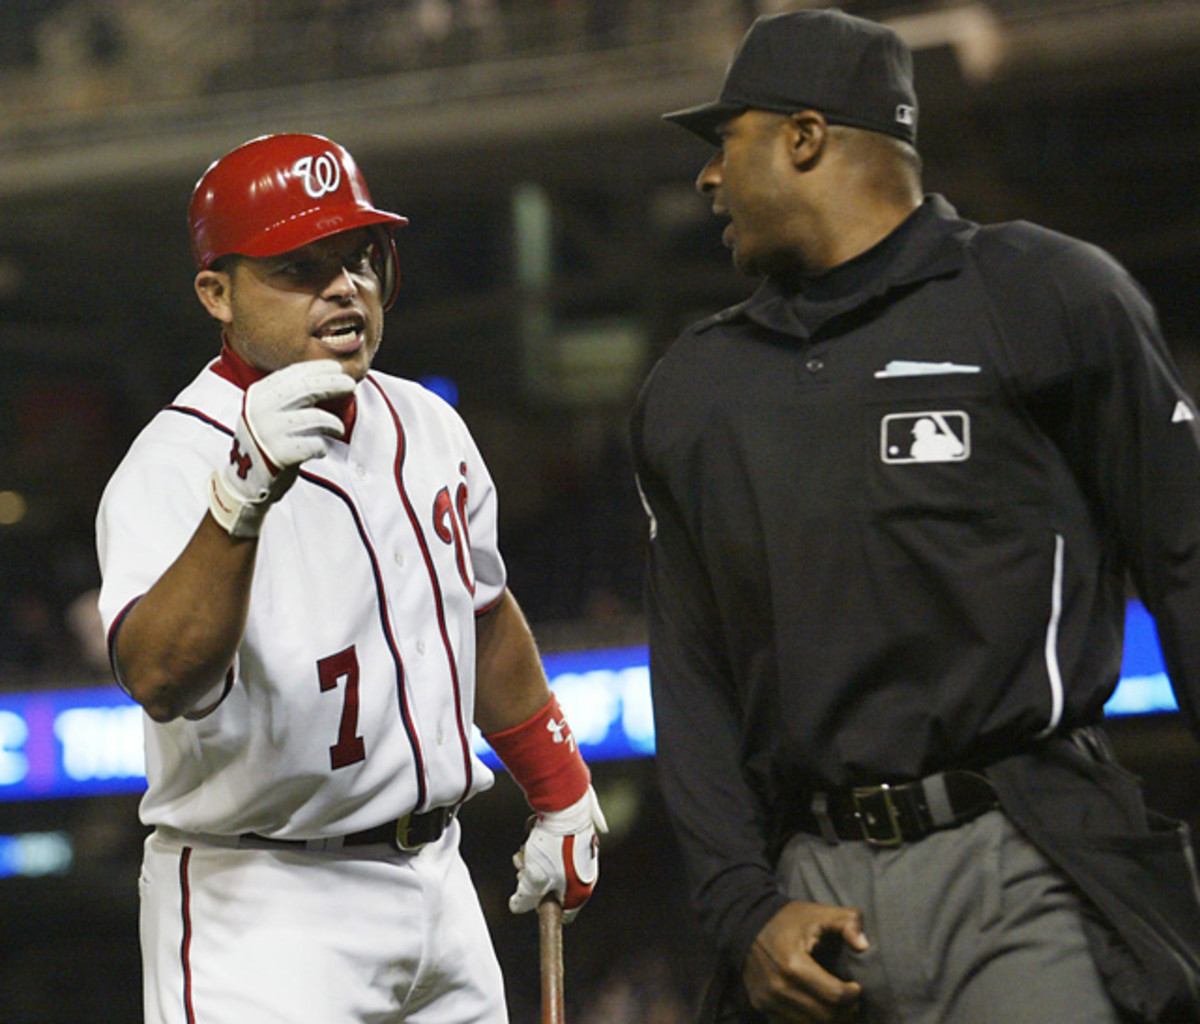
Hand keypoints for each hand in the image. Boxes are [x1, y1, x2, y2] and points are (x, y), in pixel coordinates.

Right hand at [208, 359, 355, 536]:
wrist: (245, 481)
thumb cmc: (266, 442)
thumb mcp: (268, 412)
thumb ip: (289, 396)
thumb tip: (327, 377)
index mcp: (257, 395)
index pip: (293, 374)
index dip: (318, 369)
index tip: (337, 368)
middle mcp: (260, 410)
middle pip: (306, 389)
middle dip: (332, 384)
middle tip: (350, 384)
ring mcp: (269, 432)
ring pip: (315, 418)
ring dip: (333, 423)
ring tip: (337, 429)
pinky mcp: (280, 454)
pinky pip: (315, 444)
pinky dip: (322, 446)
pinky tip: (319, 449)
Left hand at [509, 785, 607, 922]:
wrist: (565, 804)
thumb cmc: (554, 845)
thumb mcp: (534, 878)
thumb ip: (525, 898)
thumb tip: (517, 906)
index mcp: (581, 890)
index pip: (564, 914)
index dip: (544, 907)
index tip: (531, 895)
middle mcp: (586, 873)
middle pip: (553, 887)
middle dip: (534, 879)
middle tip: (522, 868)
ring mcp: (581, 853)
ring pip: (550, 865)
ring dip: (534, 859)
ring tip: (527, 848)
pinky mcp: (575, 836)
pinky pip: (554, 847)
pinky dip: (542, 843)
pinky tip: (535, 834)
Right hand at [743, 901, 868, 1022]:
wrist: (745, 922)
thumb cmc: (789, 919)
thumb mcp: (821, 913)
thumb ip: (849, 922)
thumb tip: (863, 946)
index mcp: (794, 964)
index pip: (834, 996)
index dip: (852, 995)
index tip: (856, 987)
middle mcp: (778, 987)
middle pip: (824, 1016)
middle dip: (845, 1012)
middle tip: (851, 1001)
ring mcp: (767, 1000)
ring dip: (828, 1019)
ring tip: (837, 1006)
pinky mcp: (760, 1006)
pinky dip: (808, 1020)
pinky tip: (816, 1007)